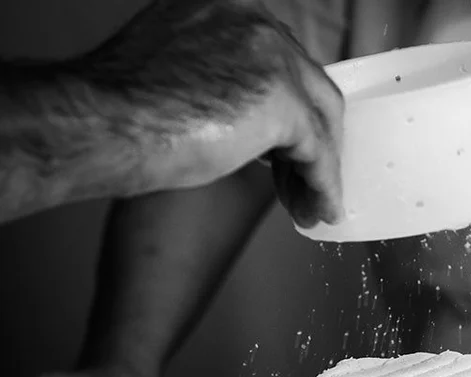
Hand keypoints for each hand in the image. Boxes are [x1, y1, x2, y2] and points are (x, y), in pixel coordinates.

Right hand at [79, 0, 344, 227]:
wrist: (94, 125)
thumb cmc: (117, 113)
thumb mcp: (180, 78)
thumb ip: (221, 81)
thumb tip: (253, 117)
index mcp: (227, 8)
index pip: (282, 62)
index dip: (291, 112)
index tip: (286, 152)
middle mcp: (254, 21)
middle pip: (310, 87)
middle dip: (310, 142)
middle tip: (303, 185)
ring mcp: (271, 56)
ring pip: (319, 118)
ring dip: (318, 167)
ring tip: (309, 206)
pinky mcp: (280, 100)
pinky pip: (318, 149)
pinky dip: (322, 183)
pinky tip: (318, 209)